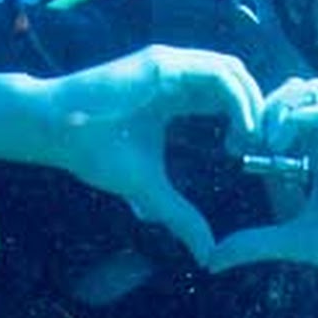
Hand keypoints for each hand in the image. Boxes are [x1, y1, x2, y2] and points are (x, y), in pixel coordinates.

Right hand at [44, 47, 263, 259]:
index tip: (246, 154)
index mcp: (172, 95)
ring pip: (232, 70)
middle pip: (234, 79)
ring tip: (253, 139)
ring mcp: (170, 65)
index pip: (223, 97)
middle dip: (256, 110)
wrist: (55, 131)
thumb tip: (206, 254)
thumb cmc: (93, 153)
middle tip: (261, 147)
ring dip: (252, 103)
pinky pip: (217, 73)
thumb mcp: (149, 189)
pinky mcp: (163, 63)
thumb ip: (181, 216)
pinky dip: (238, 98)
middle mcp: (175, 74)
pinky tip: (241, 129)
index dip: (243, 120)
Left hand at [207, 79, 317, 287]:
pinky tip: (278, 148)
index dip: (256, 121)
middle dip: (261, 108)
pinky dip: (296, 120)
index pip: (286, 111)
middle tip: (242, 141)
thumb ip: (254, 243)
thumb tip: (212, 260)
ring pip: (310, 89)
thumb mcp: (292, 243)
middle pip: (293, 89)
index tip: (234, 149)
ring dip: (278, 107)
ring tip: (262, 141)